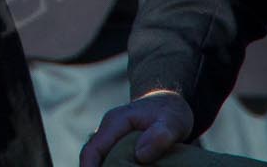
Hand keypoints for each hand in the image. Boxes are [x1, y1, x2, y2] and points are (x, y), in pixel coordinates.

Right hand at [79, 88, 193, 166]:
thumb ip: (160, 136)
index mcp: (115, 122)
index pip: (93, 148)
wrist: (170, 106)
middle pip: (94, 156)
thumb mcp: (173, 123)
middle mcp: (109, 130)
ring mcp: (112, 138)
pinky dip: (114, 166)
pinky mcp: (118, 147)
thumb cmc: (171, 113)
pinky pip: (110, 160)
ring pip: (101, 159)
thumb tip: (140, 155)